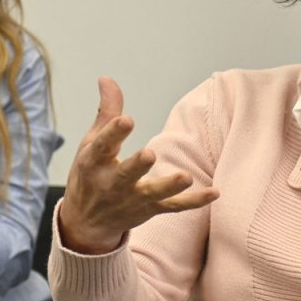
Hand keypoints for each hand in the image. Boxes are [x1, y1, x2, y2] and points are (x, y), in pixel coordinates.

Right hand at [59, 77, 218, 253]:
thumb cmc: (90, 175)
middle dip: (136, 166)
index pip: (102, 146)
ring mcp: (131, 199)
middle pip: (125, 175)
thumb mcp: (91, 144)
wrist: (86, 222)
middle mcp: (111, 183)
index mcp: (94, 162)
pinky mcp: (148, 211)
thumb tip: (107, 77)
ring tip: (185, 177)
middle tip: (150, 154)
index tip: (127, 120)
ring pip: (152, 194)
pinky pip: (173, 207)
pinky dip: (194, 201)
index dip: (114, 133)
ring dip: (169, 186)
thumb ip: (106, 111)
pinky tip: (214, 192)